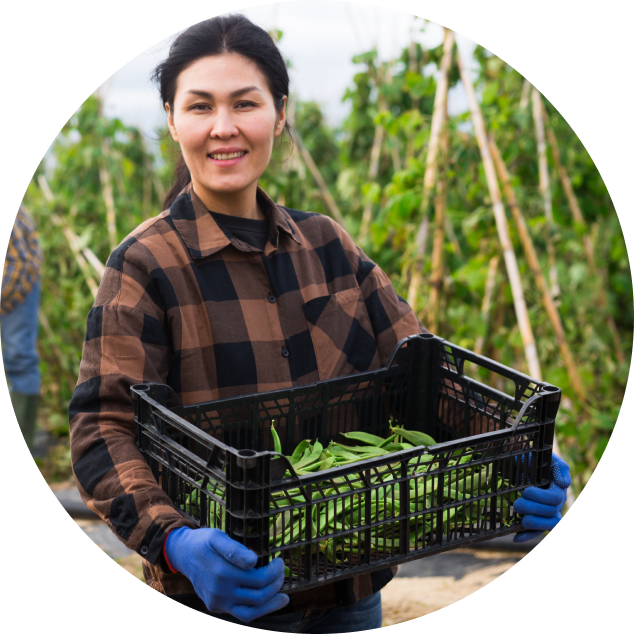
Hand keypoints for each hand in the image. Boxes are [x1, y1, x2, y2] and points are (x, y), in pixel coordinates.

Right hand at [165, 527, 288, 621]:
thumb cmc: (203, 542)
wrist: (184, 554)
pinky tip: (269, 602)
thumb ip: (235, 549)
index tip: (280, 561)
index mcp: (222, 572)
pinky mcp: (216, 607)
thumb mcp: (217, 537)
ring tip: (283, 596)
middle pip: (258, 595)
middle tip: (281, 571)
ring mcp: (217, 602)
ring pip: (250, 612)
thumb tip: (253, 561)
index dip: (274, 571)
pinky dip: (258, 610)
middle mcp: (219, 591)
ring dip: (270, 604)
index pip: (258, 579)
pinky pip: (241, 614)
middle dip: (275, 584)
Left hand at [513, 453, 570, 543]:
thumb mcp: (548, 458)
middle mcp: (556, 503)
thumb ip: (559, 468)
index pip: (555, 499)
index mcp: (558, 489)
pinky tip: (516, 538)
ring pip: (548, 525)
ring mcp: (547, 513)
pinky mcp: (536, 519)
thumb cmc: (536, 460)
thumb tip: (564, 484)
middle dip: (533, 509)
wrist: (521, 463)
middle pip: (550, 513)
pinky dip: (526, 536)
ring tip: (521, 519)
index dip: (540, 497)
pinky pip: (536, 532)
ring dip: (534, 524)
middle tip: (517, 504)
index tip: (525, 491)